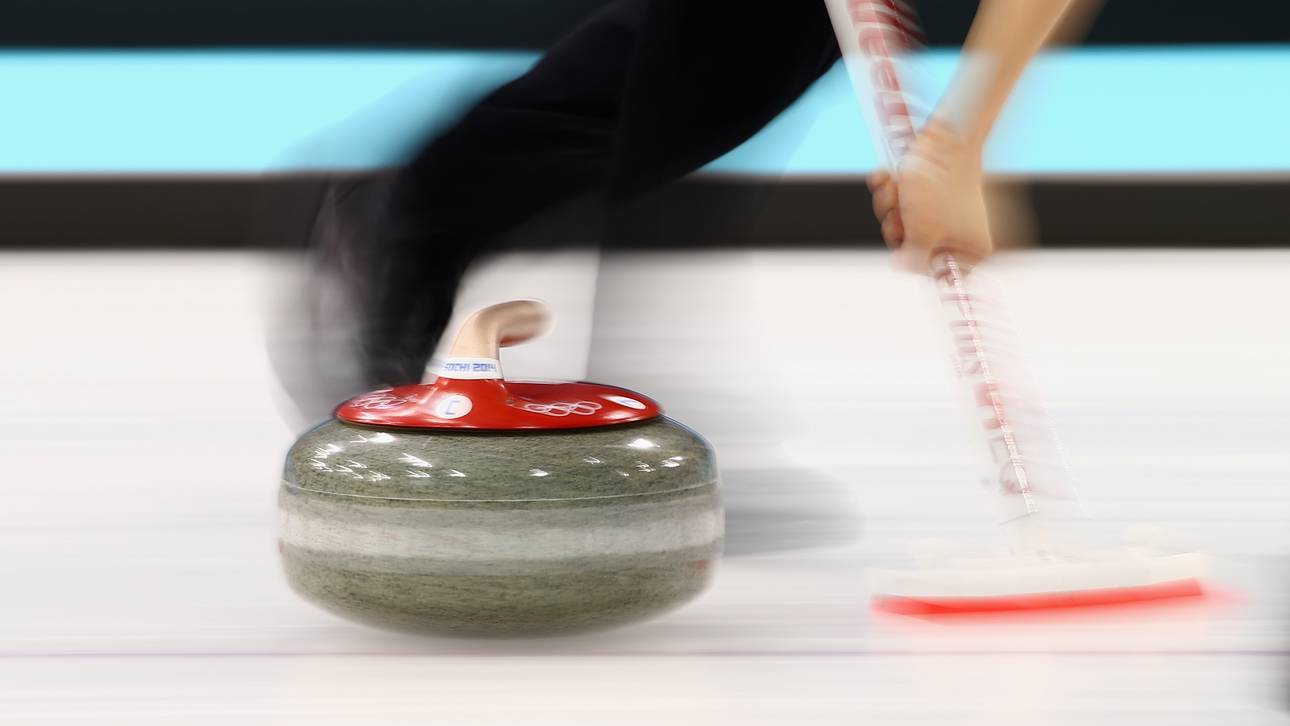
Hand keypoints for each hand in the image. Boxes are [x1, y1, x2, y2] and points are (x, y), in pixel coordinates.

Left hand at [866, 120, 993, 273]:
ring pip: (900, 220)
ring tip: (898, 188)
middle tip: (900, 215)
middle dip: (896, 227)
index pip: (937, 273)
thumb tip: (901, 266)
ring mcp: (939, 209)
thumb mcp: (923, 234)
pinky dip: (888, 185)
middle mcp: (958, 231)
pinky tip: (889, 175)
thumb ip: (912, 260)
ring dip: (889, 204)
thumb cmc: (940, 188)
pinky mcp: (924, 187)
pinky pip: (898, 197)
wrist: (945, 135)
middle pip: (912, 246)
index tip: (906, 249)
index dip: (915, 263)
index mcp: (972, 249)